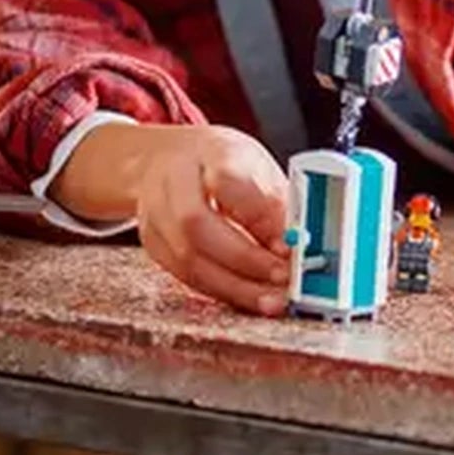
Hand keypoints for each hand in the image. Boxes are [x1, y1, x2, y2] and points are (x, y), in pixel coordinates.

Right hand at [65, 122, 303, 313]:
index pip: (229, 183)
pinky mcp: (153, 245)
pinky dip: (221, 291)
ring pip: (188, 260)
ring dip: (235, 287)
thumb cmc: (222, 163)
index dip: (260, 218)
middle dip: (246, 261)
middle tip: (284, 280)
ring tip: (272, 301)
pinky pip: (186, 276)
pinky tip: (248, 297)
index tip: (291, 245)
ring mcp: (155, 215)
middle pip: (198, 226)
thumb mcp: (257, 166)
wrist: (168, 160)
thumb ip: (276, 201)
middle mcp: (173, 182)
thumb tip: (300, 242)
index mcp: (209, 153)